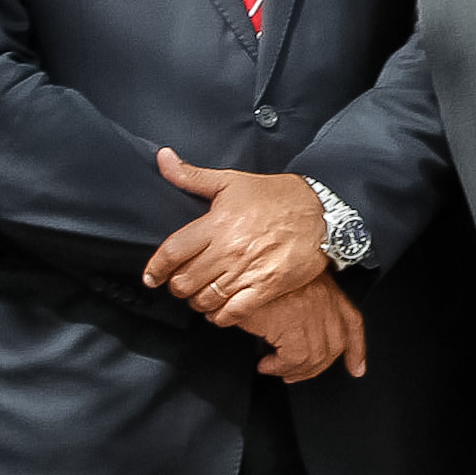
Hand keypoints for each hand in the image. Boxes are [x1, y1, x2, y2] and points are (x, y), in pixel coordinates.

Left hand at [142, 151, 327, 324]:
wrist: (323, 212)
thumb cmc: (277, 196)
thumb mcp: (233, 180)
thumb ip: (192, 176)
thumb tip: (162, 158)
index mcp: (218, 223)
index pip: (172, 253)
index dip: (156, 269)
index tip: (152, 277)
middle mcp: (230, 249)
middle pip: (184, 282)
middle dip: (178, 285)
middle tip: (184, 281)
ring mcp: (249, 270)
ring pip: (204, 300)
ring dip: (197, 300)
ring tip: (202, 293)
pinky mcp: (268, 286)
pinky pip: (232, 312)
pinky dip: (220, 316)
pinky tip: (220, 309)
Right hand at [245, 277, 366, 384]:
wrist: (240, 266)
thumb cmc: (259, 276)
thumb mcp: (288, 285)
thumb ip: (303, 305)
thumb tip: (302, 334)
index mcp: (327, 289)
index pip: (352, 322)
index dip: (357, 349)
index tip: (356, 368)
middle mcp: (324, 300)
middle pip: (335, 345)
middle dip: (316, 368)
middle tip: (294, 373)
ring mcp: (310, 310)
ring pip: (315, 356)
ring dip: (294, 370)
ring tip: (274, 367)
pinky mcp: (291, 322)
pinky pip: (294, 358)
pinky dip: (280, 367)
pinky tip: (267, 364)